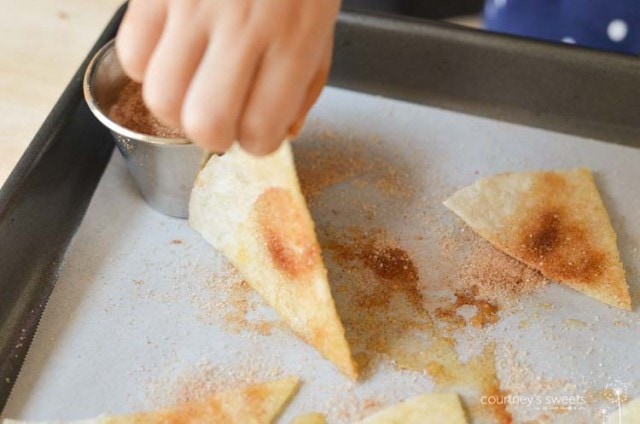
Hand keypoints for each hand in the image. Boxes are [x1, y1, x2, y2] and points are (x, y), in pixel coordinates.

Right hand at [116, 0, 339, 154]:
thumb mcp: (323, 30)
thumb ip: (305, 88)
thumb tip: (280, 134)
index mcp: (292, 41)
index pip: (260, 130)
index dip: (256, 143)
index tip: (255, 131)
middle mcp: (242, 27)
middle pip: (204, 124)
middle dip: (213, 136)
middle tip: (222, 118)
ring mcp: (194, 5)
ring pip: (161, 98)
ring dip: (177, 109)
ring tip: (194, 89)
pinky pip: (133, 55)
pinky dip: (149, 70)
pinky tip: (173, 57)